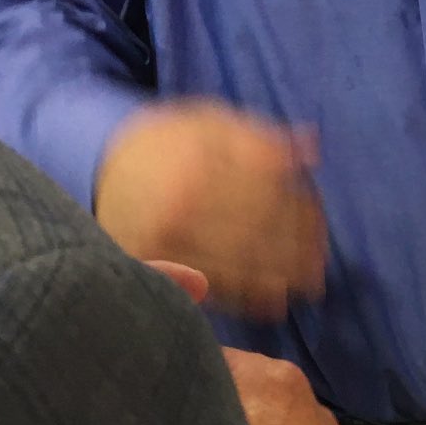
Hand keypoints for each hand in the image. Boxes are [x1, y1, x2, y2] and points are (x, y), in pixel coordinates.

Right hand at [95, 101, 325, 319]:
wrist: (104, 168)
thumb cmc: (170, 142)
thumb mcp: (211, 123)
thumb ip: (259, 137)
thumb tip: (311, 147)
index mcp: (200, 158)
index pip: (266, 191)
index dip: (299, 210)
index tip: (320, 221)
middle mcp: (182, 201)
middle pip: (255, 230)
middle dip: (296, 248)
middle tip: (321, 261)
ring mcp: (165, 238)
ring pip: (235, 263)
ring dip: (278, 277)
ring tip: (308, 284)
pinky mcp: (153, 266)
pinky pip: (207, 286)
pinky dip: (244, 297)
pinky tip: (272, 301)